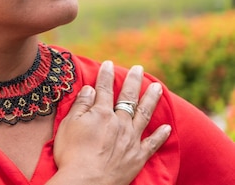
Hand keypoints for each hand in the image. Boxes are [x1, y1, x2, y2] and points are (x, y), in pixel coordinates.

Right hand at [52, 61, 170, 184]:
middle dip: (133, 81)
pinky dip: (160, 135)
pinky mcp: (137, 156)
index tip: (108, 63)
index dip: (106, 75)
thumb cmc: (71, 153)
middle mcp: (119, 122)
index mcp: (100, 113)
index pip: (103, 89)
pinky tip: (166, 127)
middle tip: (138, 68)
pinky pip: (152, 143)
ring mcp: (131, 139)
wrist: (86, 182)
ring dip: (151, 99)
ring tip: (158, 87)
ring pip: (144, 114)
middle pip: (128, 97)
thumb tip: (90, 88)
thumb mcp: (68, 125)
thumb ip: (81, 105)